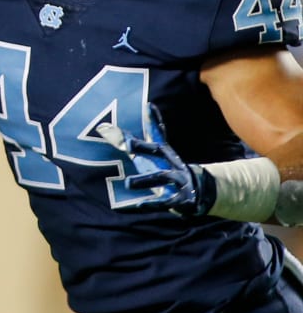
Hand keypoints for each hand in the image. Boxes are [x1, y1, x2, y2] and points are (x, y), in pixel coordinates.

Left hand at [96, 104, 215, 215]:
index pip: (157, 133)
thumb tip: (114, 120)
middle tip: (126, 144)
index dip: (153, 120)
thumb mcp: (152, 154)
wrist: (199, 191)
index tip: (147, 106)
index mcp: (164, 151)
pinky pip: (162, 203)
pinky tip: (137, 206)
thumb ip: (133, 138)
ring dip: (144, 180)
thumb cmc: (166, 168)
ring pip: (160, 179)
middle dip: (142, 147)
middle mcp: (171, 162)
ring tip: (128, 183)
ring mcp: (177, 181)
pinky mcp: (178, 199)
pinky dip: (150, 204)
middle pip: (157, 152)